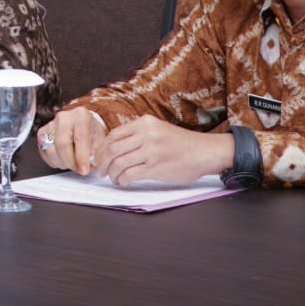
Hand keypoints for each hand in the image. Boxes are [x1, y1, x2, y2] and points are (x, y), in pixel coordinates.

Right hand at [37, 106, 107, 174]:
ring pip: (51, 150)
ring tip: (72, 164)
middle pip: (62, 144)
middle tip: (79, 170)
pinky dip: (53, 161)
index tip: (84, 170)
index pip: (79, 138)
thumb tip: (91, 165)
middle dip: (71, 162)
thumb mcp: (101, 140)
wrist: (83, 125)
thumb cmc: (92, 132)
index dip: (81, 157)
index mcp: (81, 116)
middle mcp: (63, 118)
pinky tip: (63, 160)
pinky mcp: (41, 133)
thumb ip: (97, 153)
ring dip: (62, 163)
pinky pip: (44, 153)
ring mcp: (50, 125)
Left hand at [93, 117, 234, 186]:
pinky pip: (129, 174)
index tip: (99, 157)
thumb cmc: (182, 143)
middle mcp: (146, 134)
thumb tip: (114, 146)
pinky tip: (124, 182)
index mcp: (144, 123)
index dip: (102, 148)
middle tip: (101, 171)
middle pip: (112, 149)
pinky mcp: (156, 167)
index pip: (113, 135)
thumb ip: (138, 134)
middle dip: (102, 162)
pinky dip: (122, 180)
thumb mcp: (158, 129)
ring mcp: (151, 151)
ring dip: (112, 173)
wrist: (205, 152)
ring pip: (118, 163)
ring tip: (114, 178)